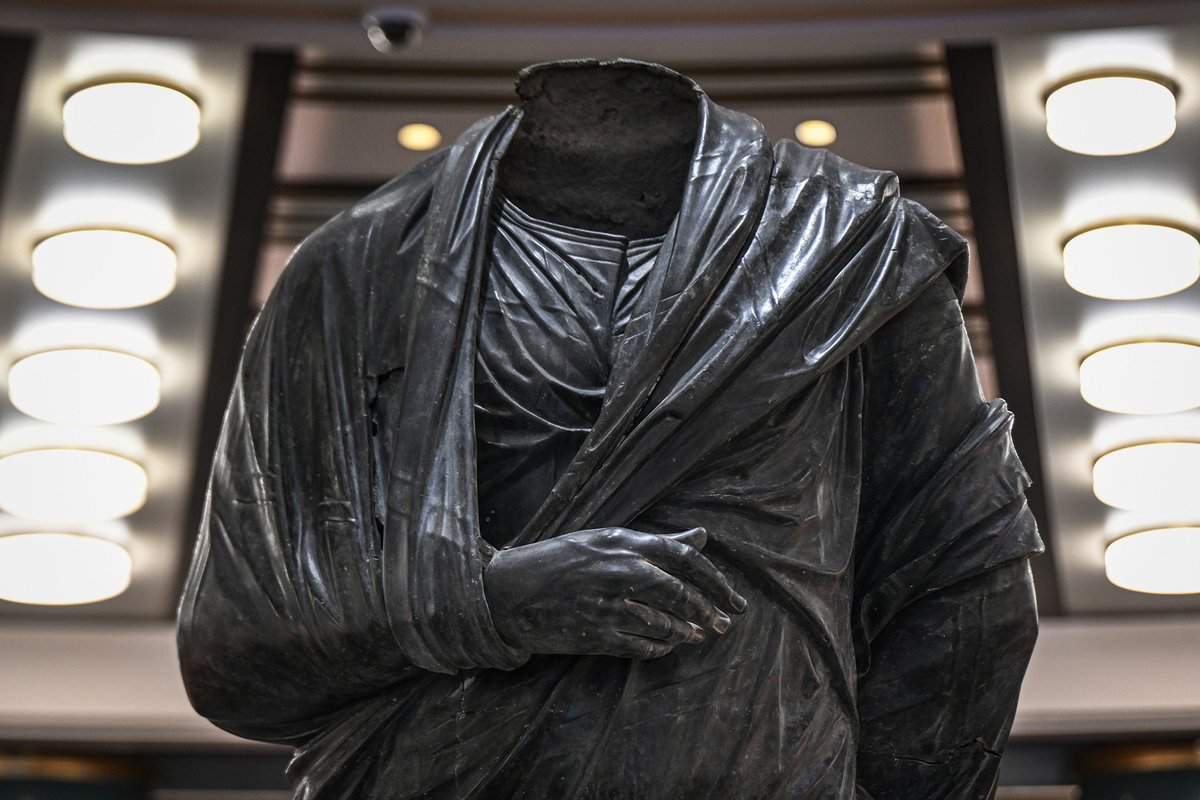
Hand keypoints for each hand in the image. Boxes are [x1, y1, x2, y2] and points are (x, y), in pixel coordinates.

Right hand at [484, 526, 747, 659]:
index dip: (715, 580)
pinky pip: (640, 646)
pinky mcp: (596, 635)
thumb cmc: (558, 560)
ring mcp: (607, 605)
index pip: (684, 558)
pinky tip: (666, 646)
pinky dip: (659, 648)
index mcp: (623, 543)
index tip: (732, 597)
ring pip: (663, 623)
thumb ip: (655, 542)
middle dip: (708, 610)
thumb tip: (702, 537)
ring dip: (685, 632)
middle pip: (680, 594)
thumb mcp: (605, 540)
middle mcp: (618, 571)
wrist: (508, 591)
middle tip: (724, 623)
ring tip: (696, 635)